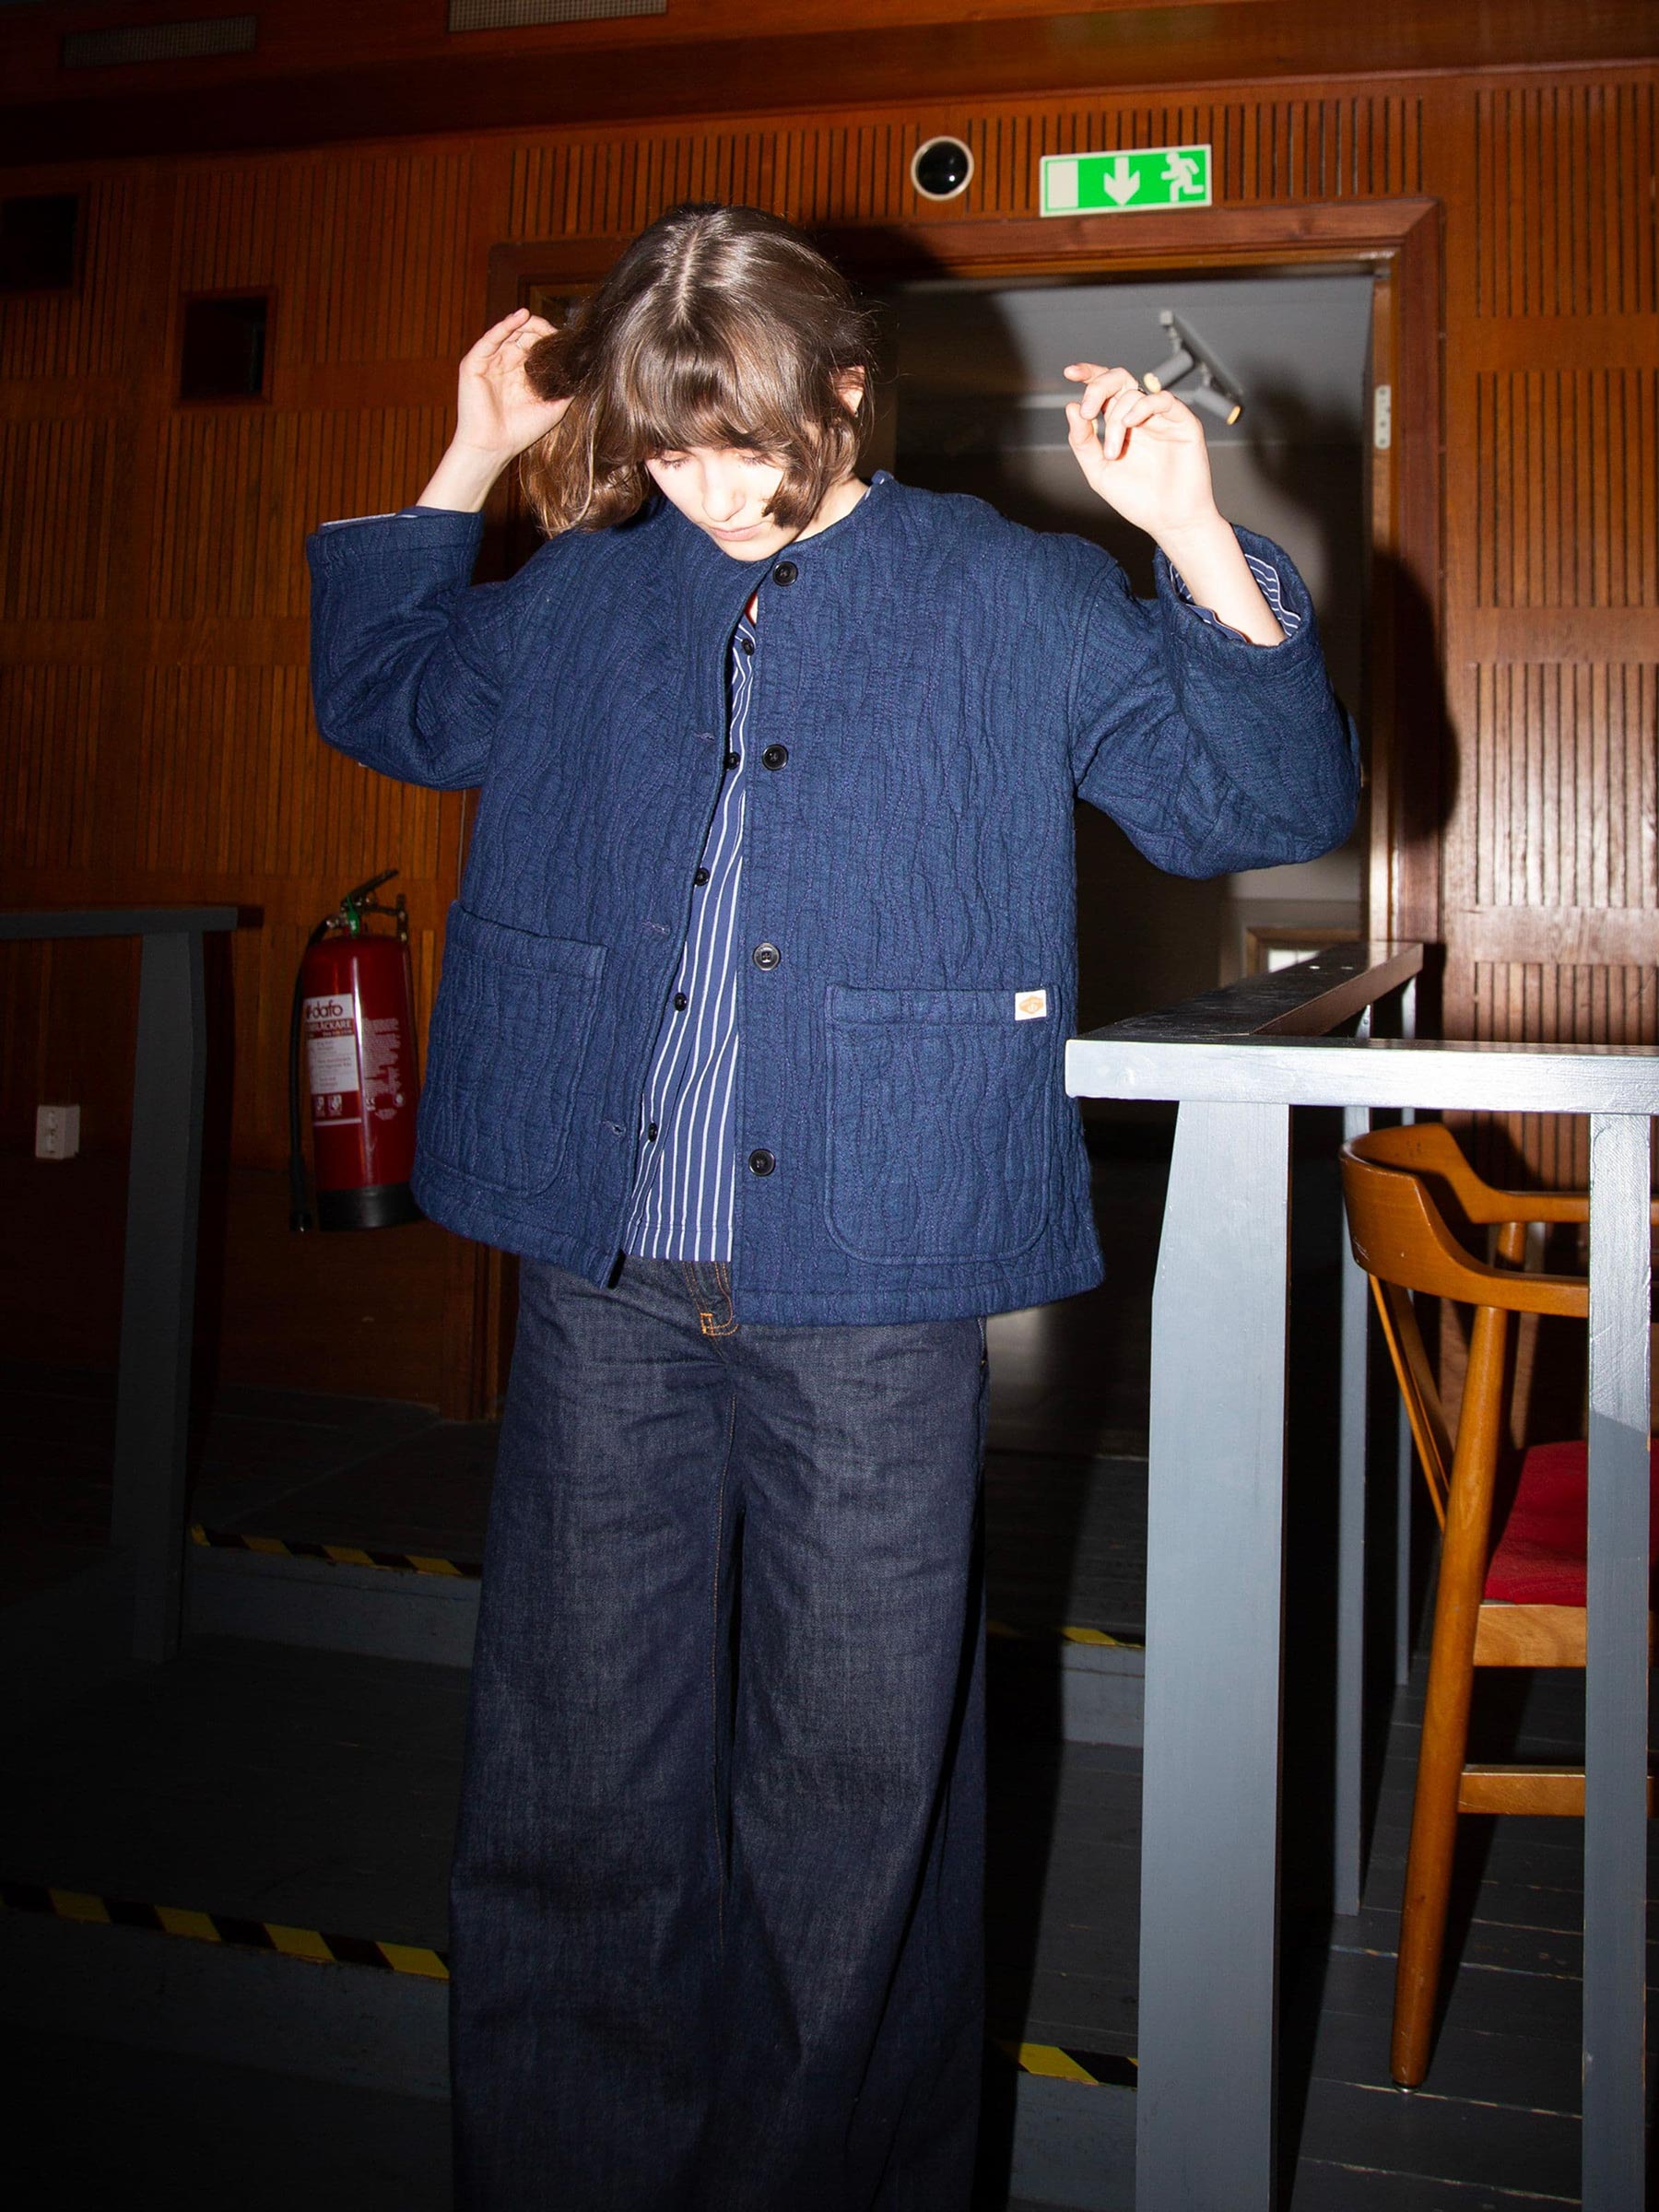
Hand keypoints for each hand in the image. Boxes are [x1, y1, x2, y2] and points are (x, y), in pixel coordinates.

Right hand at [453, 308, 569, 463]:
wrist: (493, 447)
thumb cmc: (520, 432)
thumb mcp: (553, 409)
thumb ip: (567, 391)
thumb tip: (585, 374)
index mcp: (521, 373)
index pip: (536, 346)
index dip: (549, 339)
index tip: (565, 339)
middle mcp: (505, 364)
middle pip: (523, 335)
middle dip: (539, 329)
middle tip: (554, 331)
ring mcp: (489, 362)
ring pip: (508, 332)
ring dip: (524, 323)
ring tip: (537, 318)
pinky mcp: (474, 363)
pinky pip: (490, 338)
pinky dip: (505, 325)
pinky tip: (521, 316)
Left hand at [1062, 363, 1218, 544]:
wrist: (1169, 522)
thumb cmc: (1139, 500)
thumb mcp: (1099, 472)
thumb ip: (1083, 442)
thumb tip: (1071, 408)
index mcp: (1121, 424)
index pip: (1105, 389)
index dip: (1089, 374)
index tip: (1070, 372)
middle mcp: (1141, 416)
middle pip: (1119, 379)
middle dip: (1098, 388)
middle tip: (1088, 412)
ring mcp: (1162, 418)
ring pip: (1134, 393)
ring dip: (1116, 420)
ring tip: (1113, 453)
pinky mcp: (1184, 422)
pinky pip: (1163, 399)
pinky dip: (1143, 407)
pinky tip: (1132, 424)